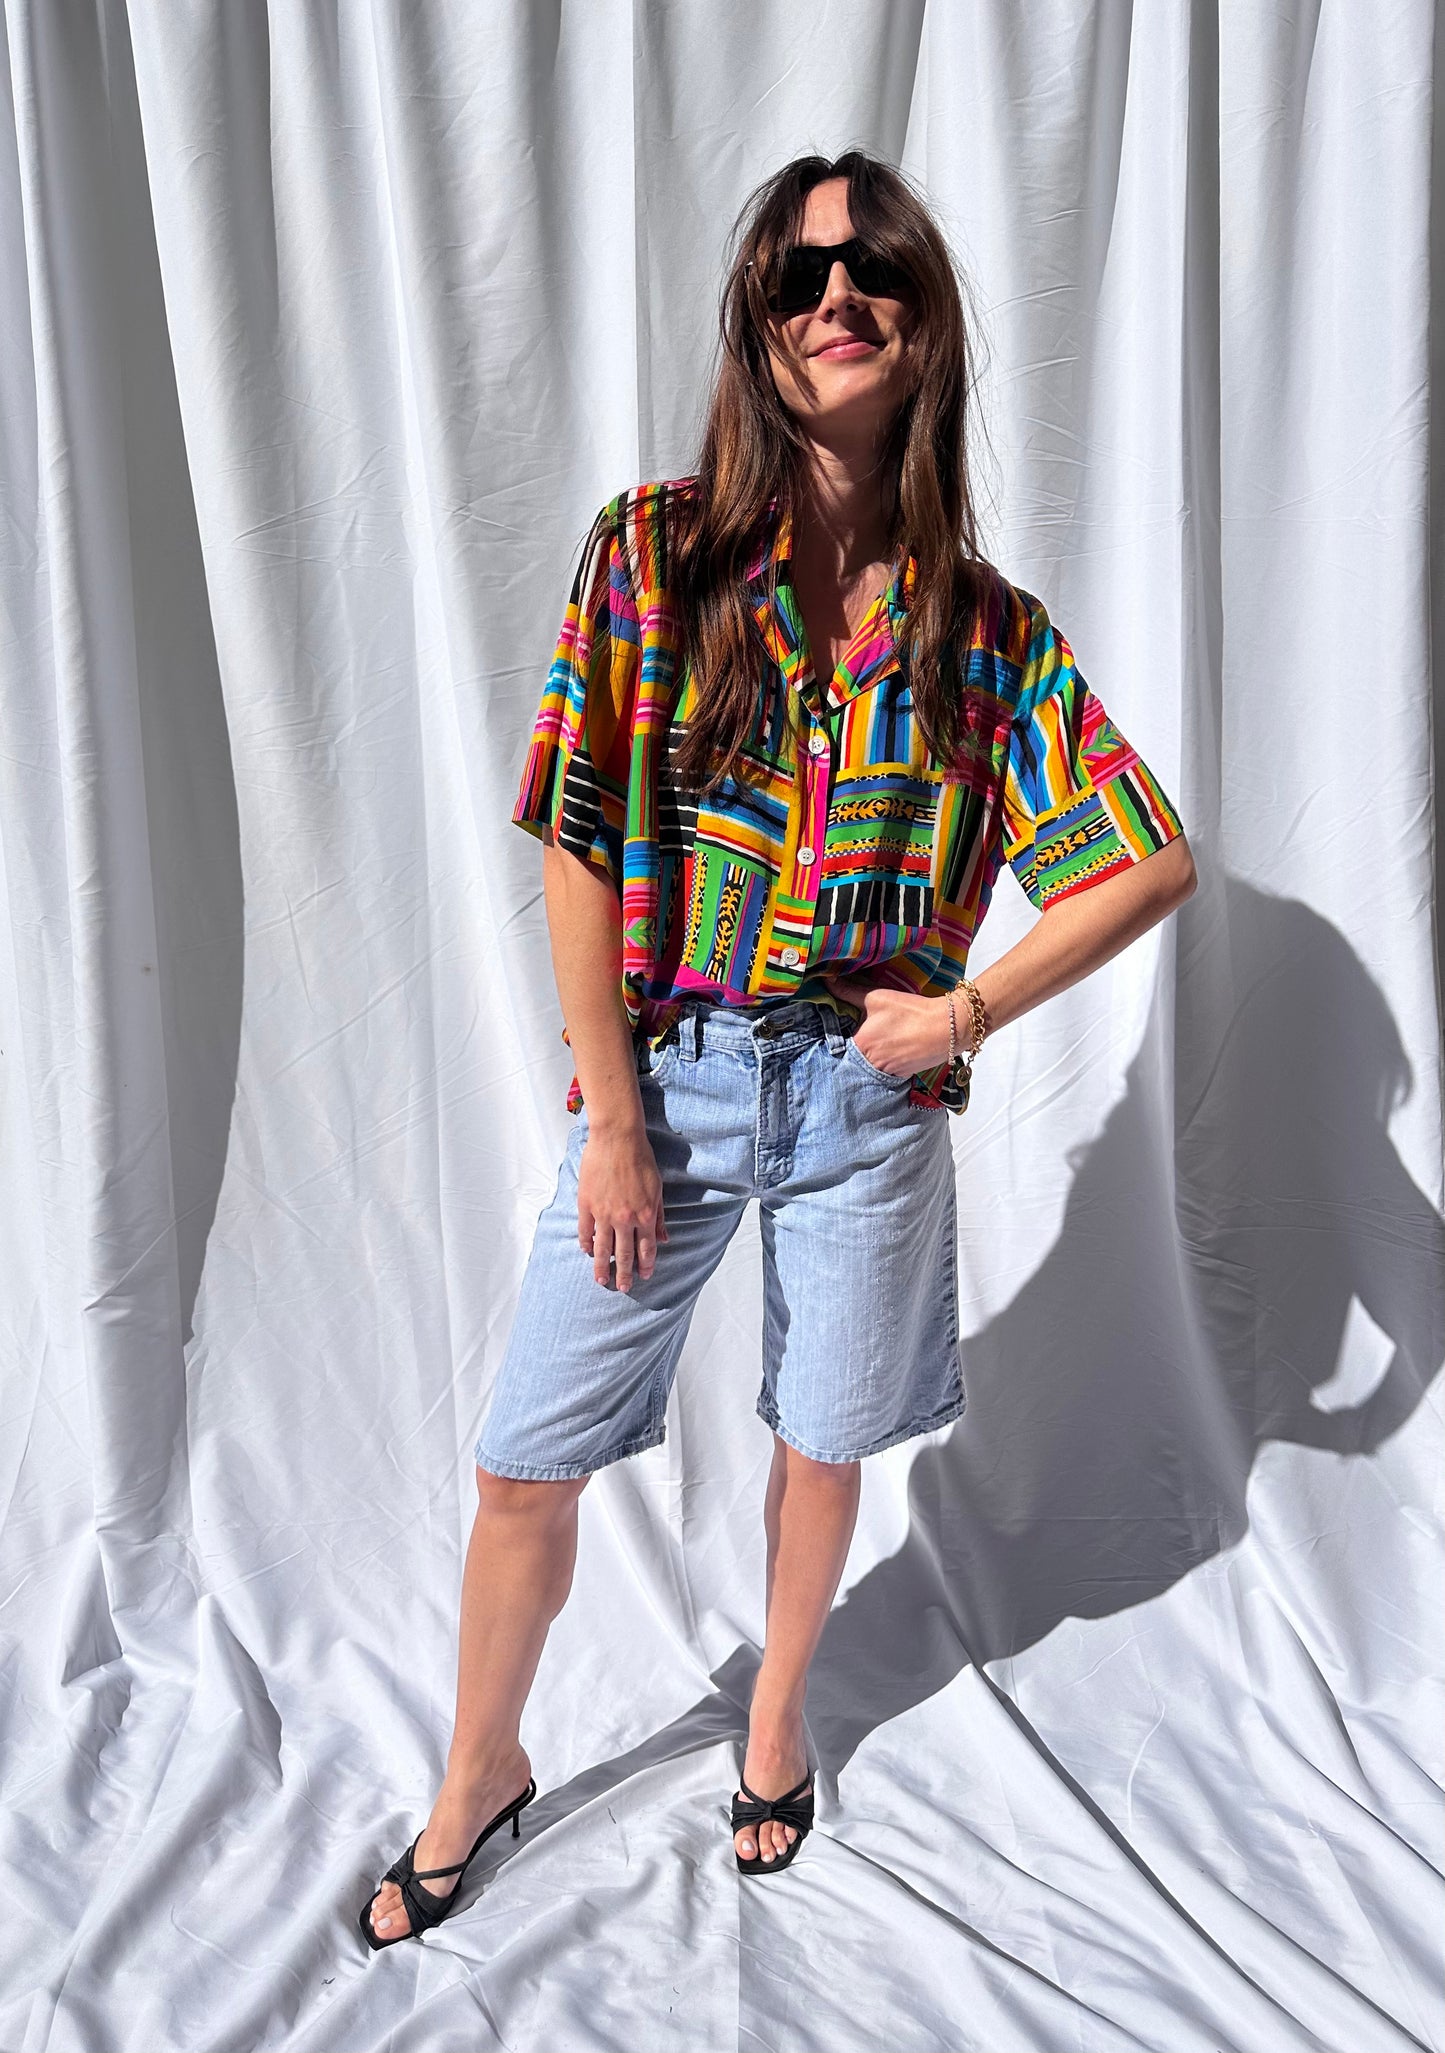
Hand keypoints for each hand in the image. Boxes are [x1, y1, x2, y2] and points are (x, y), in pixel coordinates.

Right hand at [577, 1125, 667, 1290]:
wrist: (617, 1138)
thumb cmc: (640, 1158)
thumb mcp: (658, 1188)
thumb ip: (659, 1216)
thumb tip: (664, 1238)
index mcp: (645, 1215)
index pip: (646, 1248)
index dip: (646, 1265)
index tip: (644, 1276)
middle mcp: (625, 1219)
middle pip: (624, 1254)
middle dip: (624, 1274)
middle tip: (623, 1288)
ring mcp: (604, 1213)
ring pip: (603, 1248)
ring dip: (602, 1267)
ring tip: (601, 1281)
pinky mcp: (587, 1204)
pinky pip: (585, 1231)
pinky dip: (586, 1243)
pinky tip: (588, 1252)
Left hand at [822, 973, 952, 1076]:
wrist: (947, 1027)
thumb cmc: (910, 1011)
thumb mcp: (876, 997)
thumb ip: (848, 991)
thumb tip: (828, 981)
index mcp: (860, 1045)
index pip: (841, 1042)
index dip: (847, 1032)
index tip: (853, 1024)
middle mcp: (870, 1064)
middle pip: (857, 1055)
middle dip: (862, 1044)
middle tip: (874, 1030)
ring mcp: (887, 1073)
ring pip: (873, 1063)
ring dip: (877, 1053)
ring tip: (888, 1037)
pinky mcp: (903, 1075)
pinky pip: (889, 1069)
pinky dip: (891, 1060)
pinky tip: (899, 1046)